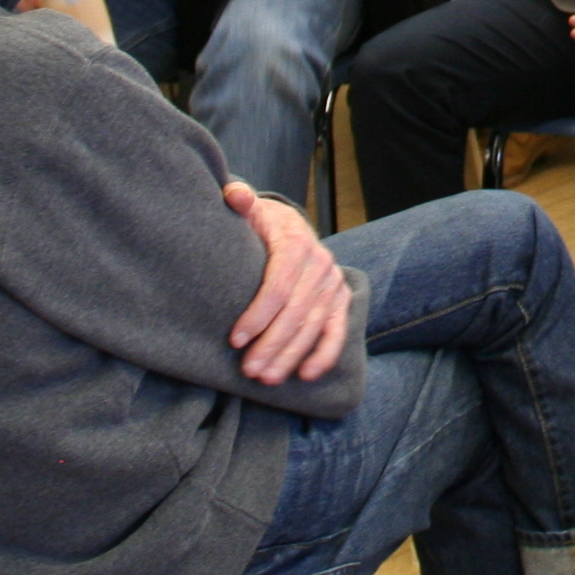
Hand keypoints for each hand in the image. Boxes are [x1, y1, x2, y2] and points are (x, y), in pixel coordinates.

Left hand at [222, 180, 351, 382]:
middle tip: (249, 370)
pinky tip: (306, 375)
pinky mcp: (340, 299)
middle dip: (272, 343)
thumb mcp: (249, 211)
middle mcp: (320, 263)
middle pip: (297, 311)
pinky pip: (336, 330)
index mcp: (295, 243)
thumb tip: (234, 195)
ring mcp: (332, 282)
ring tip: (266, 379)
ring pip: (314, 325)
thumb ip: (239, 202)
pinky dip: (325, 354)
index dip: (258, 314)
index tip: (235, 339)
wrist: (287, 226)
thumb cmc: (259, 225)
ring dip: (291, 355)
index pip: (279, 285)